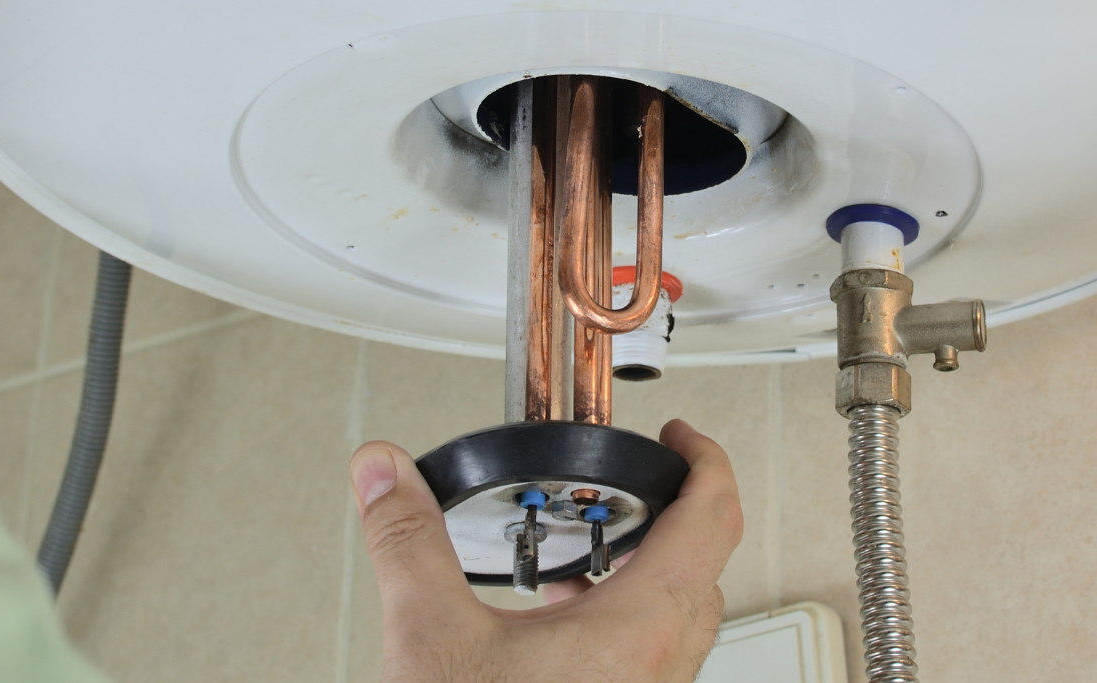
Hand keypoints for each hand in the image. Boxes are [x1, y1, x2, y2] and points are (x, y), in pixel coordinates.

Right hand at [350, 419, 743, 682]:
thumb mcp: (430, 637)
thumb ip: (407, 542)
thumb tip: (382, 473)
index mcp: (639, 629)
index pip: (713, 516)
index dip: (706, 460)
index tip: (685, 438)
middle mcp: (660, 669)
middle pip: (707, 565)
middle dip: (674, 514)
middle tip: (638, 486)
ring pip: (682, 620)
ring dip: (650, 574)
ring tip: (587, 558)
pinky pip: (650, 659)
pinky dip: (624, 624)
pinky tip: (558, 630)